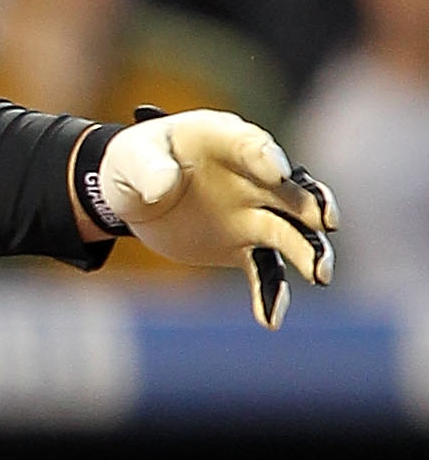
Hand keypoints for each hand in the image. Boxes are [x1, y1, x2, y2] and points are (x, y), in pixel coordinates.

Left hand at [93, 112, 334, 330]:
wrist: (134, 194)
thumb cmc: (135, 162)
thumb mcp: (131, 159)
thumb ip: (149, 168)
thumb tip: (164, 187)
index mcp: (225, 139)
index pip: (252, 145)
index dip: (266, 157)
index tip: (279, 173)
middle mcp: (252, 175)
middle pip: (290, 190)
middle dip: (311, 205)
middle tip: (328, 222)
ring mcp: (252, 212)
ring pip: (289, 232)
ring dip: (307, 252)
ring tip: (321, 275)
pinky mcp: (243, 245)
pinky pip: (263, 270)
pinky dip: (269, 293)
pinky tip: (271, 319)